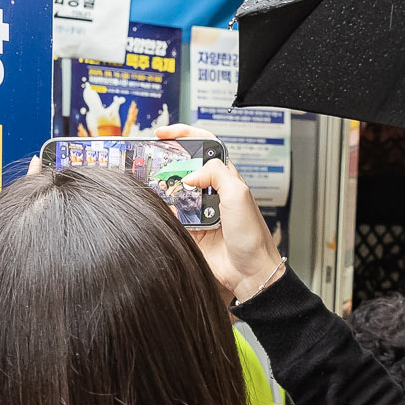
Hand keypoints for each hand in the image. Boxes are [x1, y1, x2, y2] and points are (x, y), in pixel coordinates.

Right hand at [156, 126, 281, 302]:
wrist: (248, 271)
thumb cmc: (252, 235)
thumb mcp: (239, 194)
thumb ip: (216, 174)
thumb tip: (190, 174)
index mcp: (225, 178)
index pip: (204, 146)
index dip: (184, 135)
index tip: (164, 133)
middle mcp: (211, 191)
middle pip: (183, 167)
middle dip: (167, 162)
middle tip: (151, 161)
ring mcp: (199, 210)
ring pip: (173, 191)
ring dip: (163, 188)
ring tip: (153, 186)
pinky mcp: (189, 229)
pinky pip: (171, 215)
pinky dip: (163, 211)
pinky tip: (160, 209)